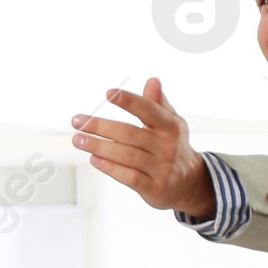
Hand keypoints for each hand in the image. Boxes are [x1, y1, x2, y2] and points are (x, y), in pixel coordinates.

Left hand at [71, 78, 212, 215]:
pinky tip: (94, 159)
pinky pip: (128, 177)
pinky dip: (110, 168)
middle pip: (130, 134)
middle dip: (101, 127)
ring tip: (79, 139)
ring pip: (126, 156)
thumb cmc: (173, 147)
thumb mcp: (171, 124)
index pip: (149, 110)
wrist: (189, 183)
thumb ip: (157, 103)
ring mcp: (161, 168)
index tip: (108, 93)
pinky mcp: (153, 188)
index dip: (129, 101)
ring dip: (99, 147)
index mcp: (171, 126)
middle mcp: (167, 146)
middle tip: (78, 122)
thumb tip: (152, 80)